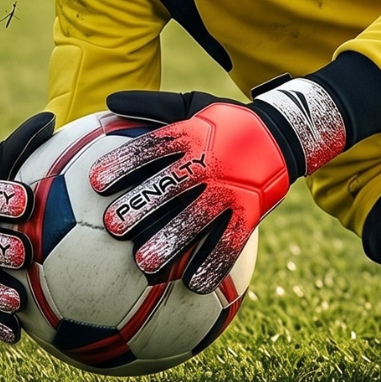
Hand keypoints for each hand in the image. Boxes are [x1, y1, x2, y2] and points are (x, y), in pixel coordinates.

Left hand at [90, 91, 294, 294]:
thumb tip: (109, 98)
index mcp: (191, 136)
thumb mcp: (193, 104)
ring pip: (198, 218)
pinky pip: (231, 241)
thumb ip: (152, 105)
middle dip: (142, 207)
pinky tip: (194, 283)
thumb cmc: (227, 122)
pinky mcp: (250, 211)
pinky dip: (214, 263)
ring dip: (172, 240)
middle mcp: (208, 163)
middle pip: (170, 186)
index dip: (123, 164)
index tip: (95, 182)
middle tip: (114, 227)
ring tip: (145, 264)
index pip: (152, 148)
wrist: (285, 133)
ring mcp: (230, 190)